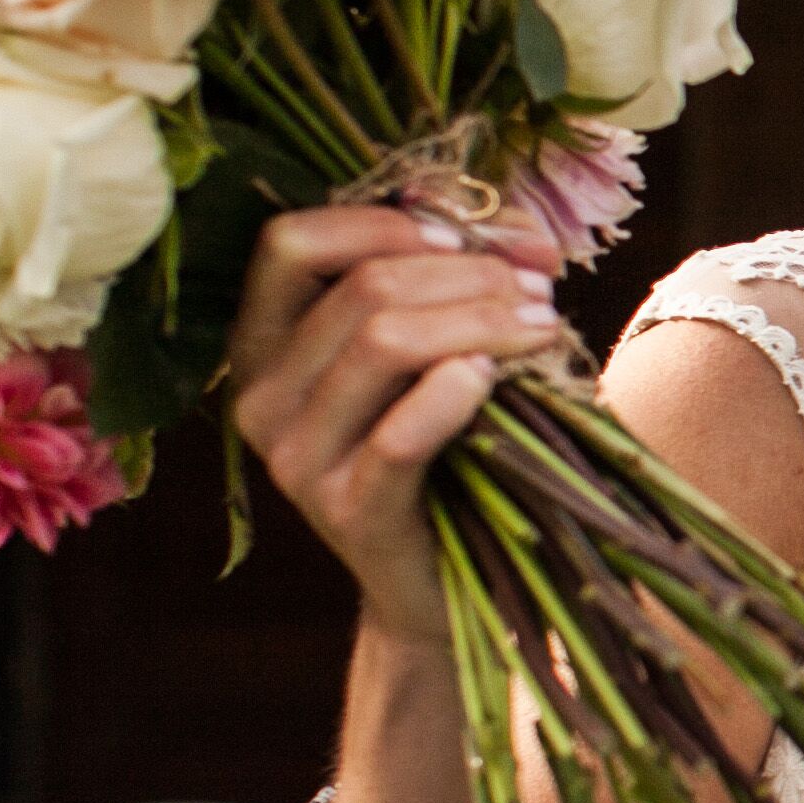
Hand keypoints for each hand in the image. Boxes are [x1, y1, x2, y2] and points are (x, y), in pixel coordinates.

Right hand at [224, 206, 571, 636]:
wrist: (443, 579)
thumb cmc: (445, 445)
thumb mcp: (433, 349)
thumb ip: (453, 279)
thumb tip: (519, 230)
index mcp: (263, 342)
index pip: (291, 242)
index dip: (385, 223)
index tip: (466, 236)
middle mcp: (260, 397)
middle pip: (363, 289)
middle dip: (468, 275)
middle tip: (539, 291)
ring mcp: (294, 458)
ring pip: (384, 342)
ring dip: (481, 320)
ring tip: (544, 327)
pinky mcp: (347, 511)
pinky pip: (402, 431)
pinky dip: (458, 390)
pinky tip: (498, 377)